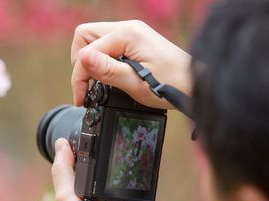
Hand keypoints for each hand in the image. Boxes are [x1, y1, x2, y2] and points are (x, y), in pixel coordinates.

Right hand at [71, 20, 191, 108]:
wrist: (193, 82)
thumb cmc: (170, 84)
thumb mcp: (135, 83)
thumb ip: (107, 70)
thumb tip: (83, 58)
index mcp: (127, 34)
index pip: (86, 52)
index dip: (79, 78)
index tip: (82, 100)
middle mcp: (127, 27)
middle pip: (84, 37)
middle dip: (81, 64)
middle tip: (87, 87)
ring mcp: (130, 32)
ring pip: (92, 40)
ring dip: (89, 62)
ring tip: (95, 84)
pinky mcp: (132, 40)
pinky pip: (105, 45)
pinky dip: (100, 60)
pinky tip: (106, 76)